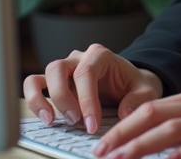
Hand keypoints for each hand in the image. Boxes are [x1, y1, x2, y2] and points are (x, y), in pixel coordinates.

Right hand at [23, 44, 163, 133]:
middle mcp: (78, 58)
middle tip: (75, 121)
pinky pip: (34, 85)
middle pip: (58, 69)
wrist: (128, 83)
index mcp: (100, 55)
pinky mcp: (54, 83)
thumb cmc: (133, 85)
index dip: (86, 100)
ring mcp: (64, 69)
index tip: (91, 124)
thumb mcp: (145, 90)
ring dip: (41, 99)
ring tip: (51, 121)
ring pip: (41, 75)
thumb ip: (139, 99)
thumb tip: (125, 112)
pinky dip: (34, 101)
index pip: (86, 73)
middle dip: (64, 98)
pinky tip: (45, 119)